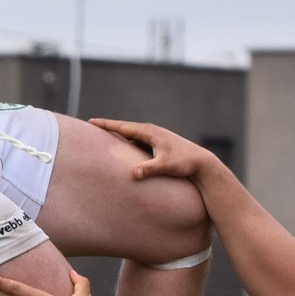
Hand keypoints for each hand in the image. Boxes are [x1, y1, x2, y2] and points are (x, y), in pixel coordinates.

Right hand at [90, 117, 217, 182]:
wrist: (204, 163)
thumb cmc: (185, 163)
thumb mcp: (165, 166)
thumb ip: (149, 169)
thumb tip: (133, 173)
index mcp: (149, 132)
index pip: (122, 127)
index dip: (106, 124)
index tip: (91, 121)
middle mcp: (151, 131)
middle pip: (125, 127)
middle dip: (109, 126)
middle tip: (92, 125)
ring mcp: (156, 136)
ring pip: (132, 133)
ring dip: (119, 132)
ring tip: (105, 133)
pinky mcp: (159, 143)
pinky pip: (139, 139)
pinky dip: (128, 140)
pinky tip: (125, 145)